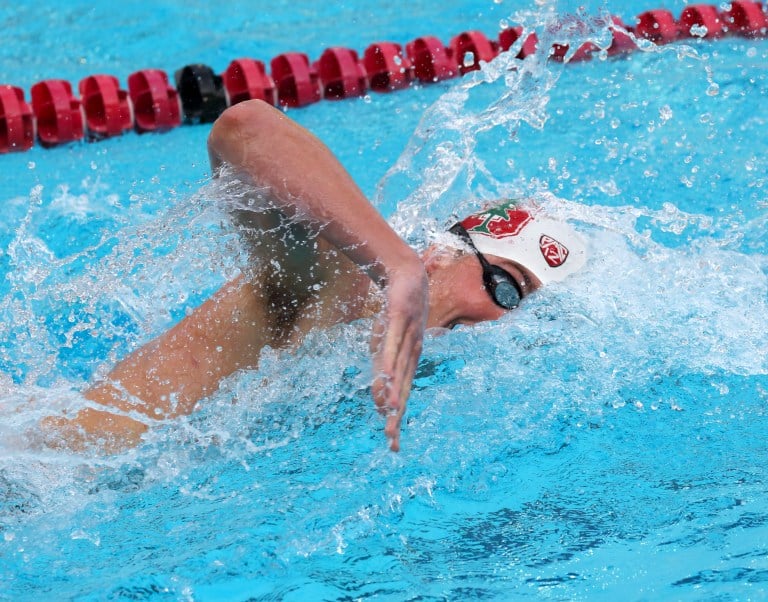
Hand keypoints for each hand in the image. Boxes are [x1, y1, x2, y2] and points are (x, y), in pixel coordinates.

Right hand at [370, 259, 428, 451]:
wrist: (407, 275)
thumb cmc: (397, 313)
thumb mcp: (386, 343)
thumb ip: (383, 368)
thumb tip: (377, 395)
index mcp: (409, 362)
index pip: (402, 395)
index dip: (397, 420)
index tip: (393, 445)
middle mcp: (412, 353)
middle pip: (402, 389)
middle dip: (396, 415)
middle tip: (391, 442)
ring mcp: (407, 337)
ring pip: (398, 370)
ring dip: (393, 392)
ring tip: (388, 414)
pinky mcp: (398, 320)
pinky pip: (392, 344)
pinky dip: (388, 362)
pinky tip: (385, 376)